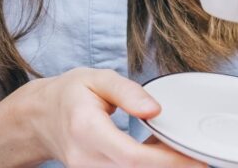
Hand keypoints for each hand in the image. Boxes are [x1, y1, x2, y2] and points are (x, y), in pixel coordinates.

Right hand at [20, 67, 206, 166]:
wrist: (40, 118)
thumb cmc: (69, 95)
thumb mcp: (95, 78)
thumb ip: (126, 91)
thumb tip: (155, 110)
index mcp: (86, 130)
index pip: (132, 157)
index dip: (167, 161)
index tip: (195, 158)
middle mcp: (86, 159)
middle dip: (171, 167)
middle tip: (197, 155)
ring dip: (159, 167)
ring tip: (173, 148)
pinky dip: (147, 167)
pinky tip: (157, 153)